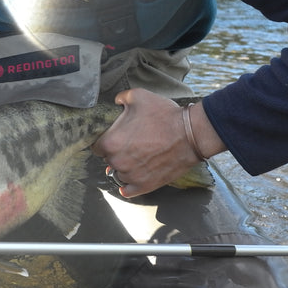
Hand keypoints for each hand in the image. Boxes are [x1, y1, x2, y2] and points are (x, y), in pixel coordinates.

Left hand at [91, 88, 223, 197]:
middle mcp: (118, 162)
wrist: (191, 134)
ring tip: (137, 156)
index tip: (114, 137)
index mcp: (111, 142)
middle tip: (130, 144)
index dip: (105, 140)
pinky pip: (128, 191)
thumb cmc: (165, 115)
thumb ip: (120, 98)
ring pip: (118, 173)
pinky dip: (128, 185)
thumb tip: (116, 102)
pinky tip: (132, 177)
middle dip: (116, 152)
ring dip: (124, 167)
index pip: (97, 146)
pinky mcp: (145, 185)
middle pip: (108, 159)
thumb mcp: (138, 96)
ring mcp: (131, 175)